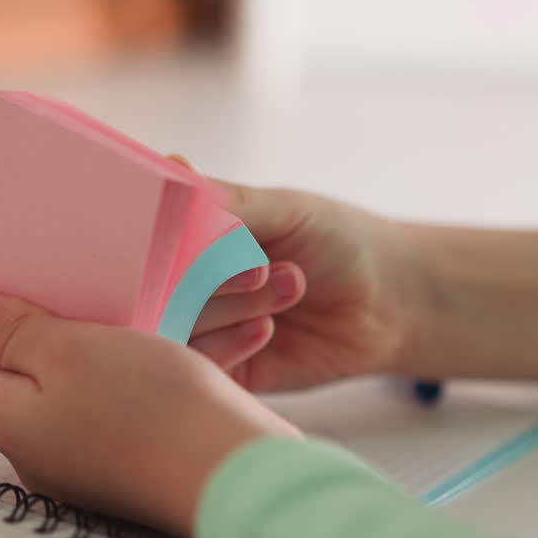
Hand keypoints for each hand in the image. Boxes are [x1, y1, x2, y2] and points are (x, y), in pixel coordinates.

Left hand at [0, 291, 300, 537]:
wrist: (238, 472)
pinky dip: (142, 362)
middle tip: (67, 279)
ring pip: (77, 379)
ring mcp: (90, 453)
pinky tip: (175, 333)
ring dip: (99, 335)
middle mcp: (41, 447)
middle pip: (14, 372)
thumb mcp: (71, 352)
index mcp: (8, 421)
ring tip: (131, 296)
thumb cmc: (154, 413)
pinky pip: (124, 397)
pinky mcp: (136, 452)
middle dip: (37, 320)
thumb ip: (13, 332)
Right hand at [177, 159, 429, 392]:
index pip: (147, 238)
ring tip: (290, 285)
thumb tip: (173, 165)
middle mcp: (188, 282)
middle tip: (259, 267)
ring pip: (176, 325)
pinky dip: (229, 344)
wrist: (389, 300)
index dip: (158, 240)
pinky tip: (268, 329)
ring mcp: (204, 328)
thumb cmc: (337, 241)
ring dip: (231, 306)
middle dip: (207, 277)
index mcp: (194, 235)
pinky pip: (200, 366)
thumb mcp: (284, 208)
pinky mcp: (225, 371)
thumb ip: (225, 200)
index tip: (189, 238)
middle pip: (156, 286)